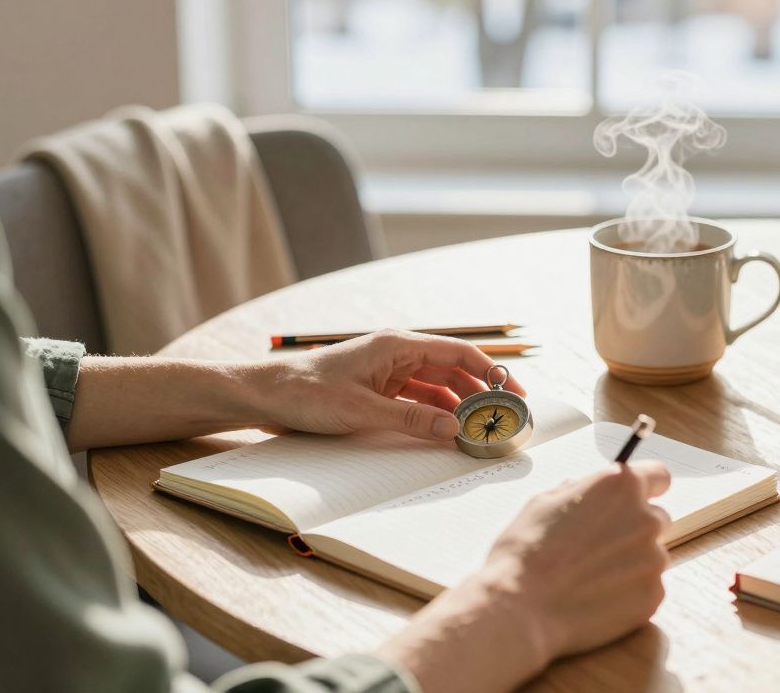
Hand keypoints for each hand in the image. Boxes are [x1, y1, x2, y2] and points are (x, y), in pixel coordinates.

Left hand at [254, 329, 525, 440]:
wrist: (265, 395)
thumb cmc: (308, 393)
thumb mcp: (363, 411)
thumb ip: (412, 421)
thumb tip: (455, 429)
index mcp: (398, 345)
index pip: (459, 353)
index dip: (491, 371)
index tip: (514, 394)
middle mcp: (398, 355)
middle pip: (452, 371)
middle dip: (480, 393)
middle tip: (503, 419)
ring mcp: (389, 373)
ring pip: (437, 389)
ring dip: (458, 408)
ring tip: (479, 431)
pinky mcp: (378, 391)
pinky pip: (417, 402)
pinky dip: (434, 416)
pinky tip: (446, 433)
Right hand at [378, 462, 671, 692]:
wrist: (515, 608)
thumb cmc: (519, 549)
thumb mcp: (547, 500)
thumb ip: (586, 487)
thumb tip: (611, 476)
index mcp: (616, 485)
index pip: (656, 474)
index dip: (641, 486)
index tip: (633, 496)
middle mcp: (641, 517)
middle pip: (655, 515)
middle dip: (631, 525)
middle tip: (596, 543)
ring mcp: (649, 559)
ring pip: (651, 551)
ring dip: (628, 558)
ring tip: (586, 573)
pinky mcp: (648, 596)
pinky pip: (645, 586)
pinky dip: (625, 589)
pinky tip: (591, 594)